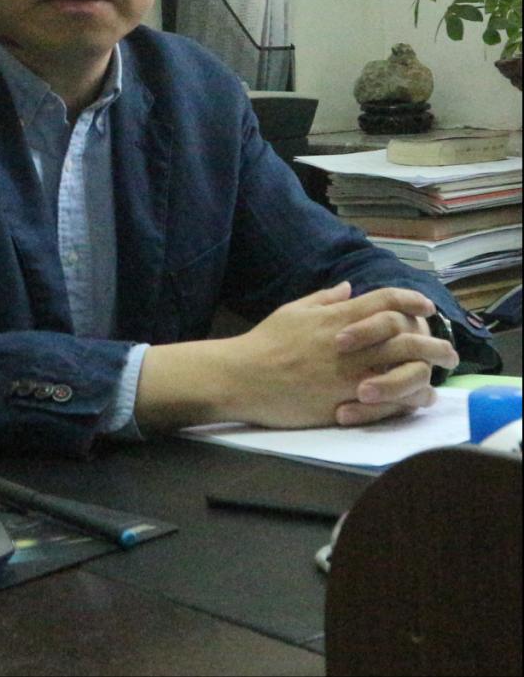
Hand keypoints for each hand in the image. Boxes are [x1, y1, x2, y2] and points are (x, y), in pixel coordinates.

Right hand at [224, 282, 456, 428]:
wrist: (244, 378)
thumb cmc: (266, 342)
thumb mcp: (294, 310)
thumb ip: (324, 299)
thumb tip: (348, 288)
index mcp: (337, 318)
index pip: (385, 301)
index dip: (411, 299)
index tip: (426, 304)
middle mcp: (349, 345)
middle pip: (405, 337)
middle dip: (432, 340)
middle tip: (446, 347)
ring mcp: (348, 375)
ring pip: (402, 370)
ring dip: (425, 371)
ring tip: (437, 374)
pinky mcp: (344, 402)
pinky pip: (387, 402)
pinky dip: (407, 399)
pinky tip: (416, 399)